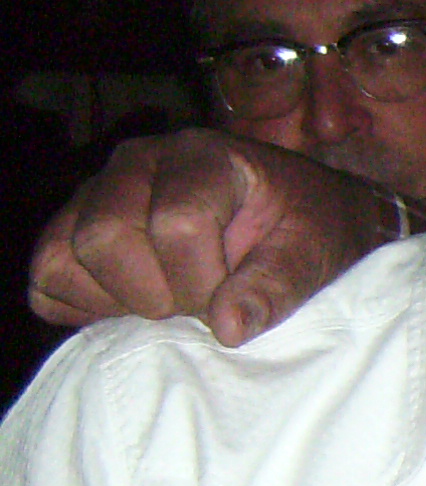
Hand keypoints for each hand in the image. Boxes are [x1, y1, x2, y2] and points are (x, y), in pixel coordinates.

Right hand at [27, 129, 395, 348]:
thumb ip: (278, 285)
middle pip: (104, 238)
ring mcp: (97, 193)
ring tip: (173, 298)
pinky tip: (138, 302)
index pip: (176, 224)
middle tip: (201, 302)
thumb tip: (227, 328)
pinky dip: (85, 305)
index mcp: (202, 157)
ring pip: (63, 258)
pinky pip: (48, 277)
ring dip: (121, 300)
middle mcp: (137, 164)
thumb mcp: (317, 251)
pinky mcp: (73, 228)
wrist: (301, 219)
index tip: (236, 299)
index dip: (204, 281)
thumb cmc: (310, 229)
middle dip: (158, 293)